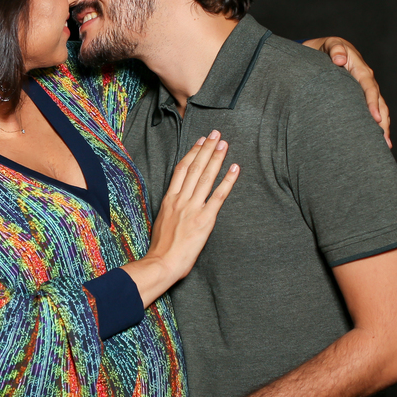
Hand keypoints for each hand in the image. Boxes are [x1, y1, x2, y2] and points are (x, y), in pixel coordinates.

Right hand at [124, 132, 238, 306]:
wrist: (162, 262)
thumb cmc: (161, 247)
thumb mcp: (161, 221)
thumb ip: (171, 208)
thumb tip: (178, 202)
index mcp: (169, 199)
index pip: (181, 170)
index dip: (192, 153)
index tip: (200, 141)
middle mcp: (181, 199)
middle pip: (195, 168)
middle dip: (206, 149)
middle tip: (216, 134)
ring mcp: (193, 208)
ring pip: (206, 177)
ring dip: (216, 158)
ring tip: (224, 144)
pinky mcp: (205, 219)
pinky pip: (218, 196)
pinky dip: (228, 180)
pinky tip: (235, 168)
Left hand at [303, 36, 390, 147]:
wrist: (324, 50)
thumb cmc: (325, 48)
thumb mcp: (329, 44)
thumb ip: (335, 49)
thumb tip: (340, 59)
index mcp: (360, 69)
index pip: (369, 87)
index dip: (373, 103)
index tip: (375, 118)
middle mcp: (366, 81)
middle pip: (379, 102)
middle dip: (382, 121)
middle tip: (384, 140)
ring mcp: (364, 90)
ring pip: (378, 109)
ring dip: (382, 127)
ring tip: (385, 146)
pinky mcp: (359, 98)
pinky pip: (369, 112)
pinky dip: (374, 126)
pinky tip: (376, 141)